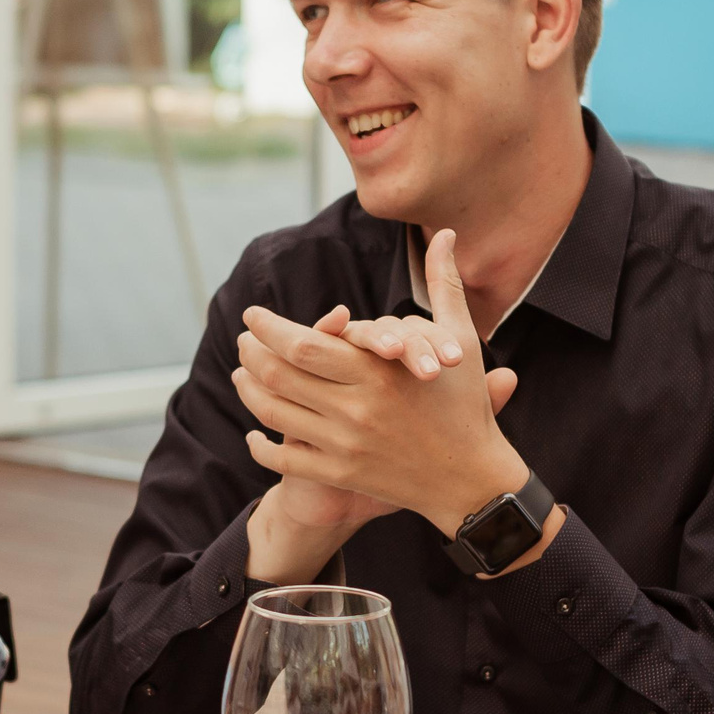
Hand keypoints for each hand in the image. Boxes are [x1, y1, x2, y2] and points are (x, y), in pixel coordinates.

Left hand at [246, 304, 518, 580]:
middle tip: (243, 340)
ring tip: (242, 374)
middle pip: (278, 374)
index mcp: (377, 370)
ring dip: (248, 390)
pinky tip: (254, 433)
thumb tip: (445, 234)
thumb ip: (445, 284)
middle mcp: (355, 407)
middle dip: (250, 352)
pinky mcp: (342, 475)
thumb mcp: (460, 340)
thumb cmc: (465, 404)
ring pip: (273, 414)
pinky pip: (284, 458)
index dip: (267, 327)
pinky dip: (259, 445)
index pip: (300, 343)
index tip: (253, 315)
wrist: (471, 478)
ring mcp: (345, 444)